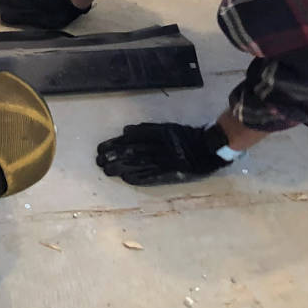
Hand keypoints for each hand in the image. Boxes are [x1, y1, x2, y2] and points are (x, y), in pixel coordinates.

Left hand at [95, 123, 232, 185]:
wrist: (209, 150)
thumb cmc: (186, 137)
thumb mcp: (167, 128)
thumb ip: (147, 129)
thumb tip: (125, 131)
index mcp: (159, 134)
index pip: (133, 139)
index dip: (115, 144)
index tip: (101, 148)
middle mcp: (161, 147)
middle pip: (133, 151)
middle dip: (114, 156)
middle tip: (98, 161)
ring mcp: (166, 161)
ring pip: (140, 164)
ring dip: (122, 168)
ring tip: (107, 171)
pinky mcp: (172, 174)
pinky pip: (154, 176)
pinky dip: (140, 178)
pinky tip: (126, 179)